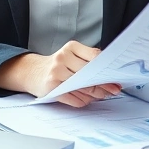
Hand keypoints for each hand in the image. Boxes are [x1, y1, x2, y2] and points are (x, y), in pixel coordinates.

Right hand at [0, 40, 121, 106]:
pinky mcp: (52, 88)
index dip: (107, 68)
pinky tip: (86, 99)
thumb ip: (88, 60)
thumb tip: (109, 73)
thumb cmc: (57, 65)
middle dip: (105, 84)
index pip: (95, 57)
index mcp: (71, 48)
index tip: (116, 76)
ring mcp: (56, 74)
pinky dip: (83, 101)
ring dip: (96, 95)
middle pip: (90, 75)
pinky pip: (75, 99)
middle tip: (114, 90)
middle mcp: (63, 59)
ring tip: (101, 95)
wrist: (32, 72)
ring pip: (84, 88)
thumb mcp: (71, 56)